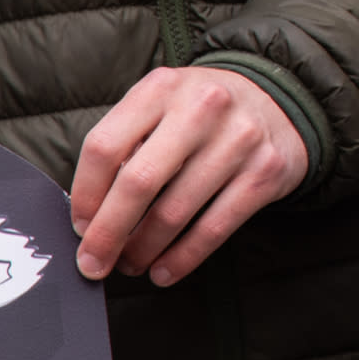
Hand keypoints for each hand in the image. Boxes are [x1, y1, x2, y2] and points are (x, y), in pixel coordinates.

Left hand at [70, 68, 309, 286]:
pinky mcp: (266, 171)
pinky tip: (165, 271)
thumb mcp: (161, 106)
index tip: (80, 227)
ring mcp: (239, 139)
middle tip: (93, 263)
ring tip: (131, 264)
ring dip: (143, 250)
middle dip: (108, 234)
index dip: (85, 196)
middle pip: (138, 182)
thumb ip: (126, 146)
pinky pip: (214, 228)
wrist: (278, 102)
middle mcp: (203, 107)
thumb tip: (89, 218)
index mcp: (163, 88)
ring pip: (174, 212)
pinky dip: (183, 258)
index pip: (104, 146)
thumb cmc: (200, 114)